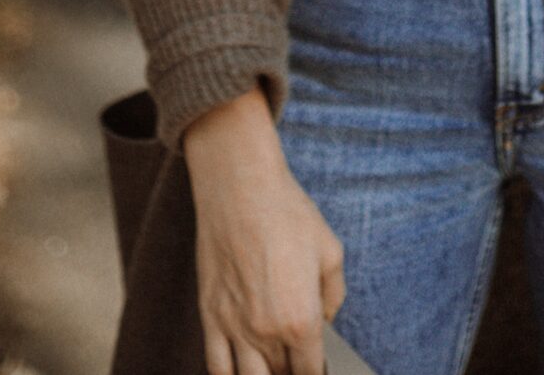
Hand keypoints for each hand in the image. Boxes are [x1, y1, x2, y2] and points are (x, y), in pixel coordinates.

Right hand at [184, 87, 346, 374]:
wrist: (241, 188)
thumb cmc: (288, 214)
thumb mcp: (330, 249)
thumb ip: (334, 294)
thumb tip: (327, 317)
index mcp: (302, 320)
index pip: (310, 371)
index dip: (315, 371)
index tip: (316, 364)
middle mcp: (267, 332)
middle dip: (290, 369)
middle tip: (295, 355)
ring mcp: (234, 327)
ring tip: (271, 362)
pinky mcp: (209, 316)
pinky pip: (216, 367)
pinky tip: (239, 370)